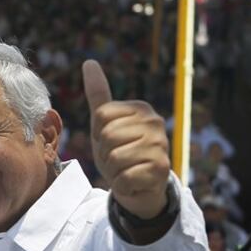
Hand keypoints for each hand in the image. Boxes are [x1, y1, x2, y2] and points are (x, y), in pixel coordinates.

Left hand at [83, 60, 171, 219]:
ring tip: (126, 170)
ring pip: (114, 157)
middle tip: (119, 160)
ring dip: (113, 171)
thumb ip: (99, 95)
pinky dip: (122, 185)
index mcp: (141, 108)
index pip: (101, 115)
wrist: (140, 188)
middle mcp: (155, 122)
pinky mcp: (161, 169)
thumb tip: (89, 62)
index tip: (110, 142)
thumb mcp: (106, 124)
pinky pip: (124, 177)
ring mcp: (160, 145)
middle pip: (107, 136)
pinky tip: (133, 182)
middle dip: (105, 154)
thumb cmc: (121, 152)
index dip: (98, 134)